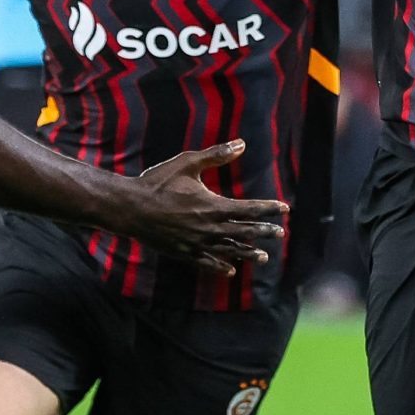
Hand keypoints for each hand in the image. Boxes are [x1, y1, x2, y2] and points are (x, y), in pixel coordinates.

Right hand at [130, 140, 289, 273]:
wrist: (129, 208)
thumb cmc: (157, 182)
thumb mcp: (187, 163)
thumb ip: (216, 155)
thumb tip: (242, 143)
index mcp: (212, 206)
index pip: (249, 209)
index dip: (268, 209)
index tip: (284, 208)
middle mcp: (208, 228)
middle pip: (244, 232)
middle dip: (264, 232)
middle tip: (281, 233)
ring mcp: (196, 243)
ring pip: (229, 250)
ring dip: (247, 253)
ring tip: (264, 257)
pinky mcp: (183, 252)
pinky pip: (206, 262)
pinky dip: (220, 266)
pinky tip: (230, 270)